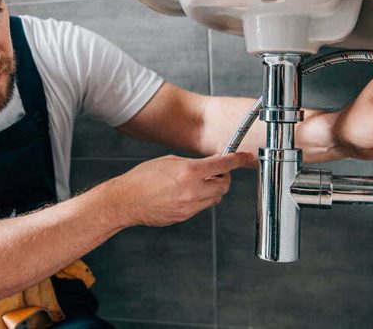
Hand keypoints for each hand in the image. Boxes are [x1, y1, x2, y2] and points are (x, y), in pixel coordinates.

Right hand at [111, 152, 251, 227]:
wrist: (126, 201)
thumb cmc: (143, 178)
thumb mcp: (169, 161)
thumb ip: (192, 163)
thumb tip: (208, 165)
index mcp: (189, 171)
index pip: (223, 165)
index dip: (238, 160)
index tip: (246, 157)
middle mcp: (192, 190)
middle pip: (224, 185)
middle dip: (223, 177)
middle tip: (216, 172)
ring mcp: (190, 206)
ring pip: (215, 198)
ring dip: (212, 189)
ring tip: (196, 183)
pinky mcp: (185, 216)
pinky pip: (202, 207)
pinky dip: (201, 199)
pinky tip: (185, 194)